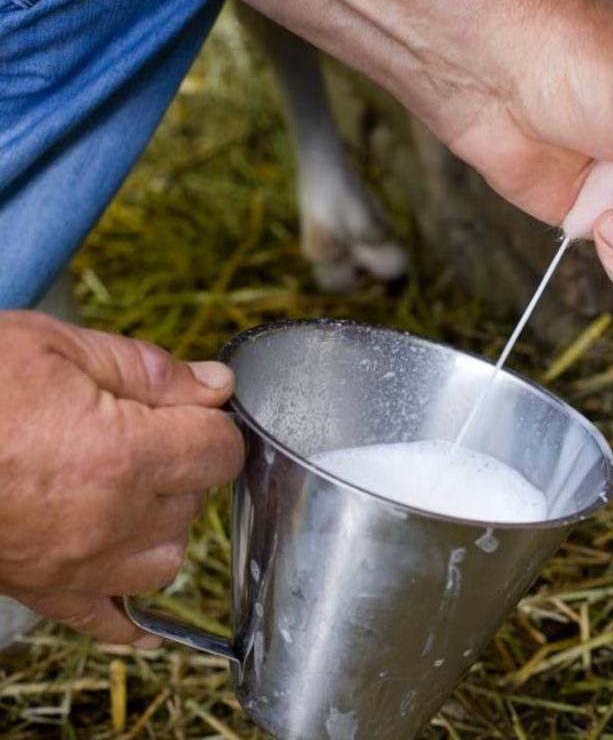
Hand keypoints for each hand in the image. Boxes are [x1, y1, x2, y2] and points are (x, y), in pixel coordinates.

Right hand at [0, 312, 242, 645]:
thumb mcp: (54, 346)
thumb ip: (148, 370)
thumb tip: (215, 386)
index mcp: (123, 455)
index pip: (220, 451)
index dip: (210, 423)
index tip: (189, 409)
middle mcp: (108, 520)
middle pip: (195, 501)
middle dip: (182, 464)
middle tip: (143, 433)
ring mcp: (74, 564)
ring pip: (164, 561)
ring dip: (162, 525)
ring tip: (128, 489)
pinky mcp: (38, 588)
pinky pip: (103, 620)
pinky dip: (127, 615)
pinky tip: (138, 607)